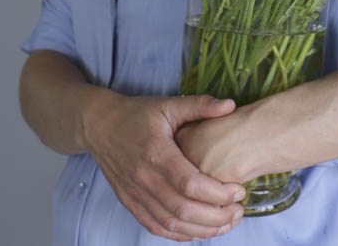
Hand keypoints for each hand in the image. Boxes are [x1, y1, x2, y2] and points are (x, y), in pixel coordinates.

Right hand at [83, 91, 246, 240]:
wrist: (99, 126)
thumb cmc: (136, 114)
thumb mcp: (168, 104)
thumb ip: (200, 106)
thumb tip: (230, 105)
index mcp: (157, 153)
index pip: (190, 184)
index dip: (217, 193)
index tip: (238, 191)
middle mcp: (144, 179)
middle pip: (183, 210)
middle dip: (216, 217)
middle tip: (238, 211)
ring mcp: (135, 195)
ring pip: (171, 224)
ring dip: (201, 230)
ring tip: (226, 224)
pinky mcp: (131, 203)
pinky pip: (156, 227)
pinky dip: (179, 234)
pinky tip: (198, 231)